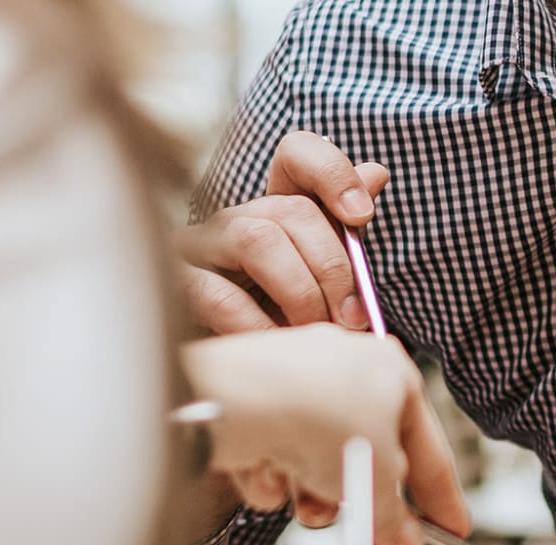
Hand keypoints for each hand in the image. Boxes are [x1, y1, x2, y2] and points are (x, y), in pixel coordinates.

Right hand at [178, 131, 388, 334]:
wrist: (238, 380)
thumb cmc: (280, 329)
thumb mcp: (323, 285)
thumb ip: (347, 236)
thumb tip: (377, 172)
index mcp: (274, 212)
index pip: (297, 154)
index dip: (332, 171)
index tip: (362, 214)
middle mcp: (235, 218)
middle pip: (290, 208)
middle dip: (332, 264)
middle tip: (353, 316)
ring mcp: (200, 247)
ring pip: (257, 239)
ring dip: (301, 292)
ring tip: (315, 332)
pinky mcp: (178, 285)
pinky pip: (222, 296)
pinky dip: (260, 326)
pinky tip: (278, 346)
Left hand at [183, 326, 471, 544]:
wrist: (233, 401)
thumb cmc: (315, 416)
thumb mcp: (377, 481)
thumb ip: (396, 516)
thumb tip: (406, 536)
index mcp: (394, 374)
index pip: (430, 451)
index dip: (443, 499)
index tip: (451, 530)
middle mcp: (349, 372)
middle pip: (370, 459)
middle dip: (367, 506)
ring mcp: (300, 385)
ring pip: (321, 464)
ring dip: (317, 496)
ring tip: (309, 508)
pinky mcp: (257, 402)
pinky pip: (279, 456)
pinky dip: (274, 476)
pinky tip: (267, 474)